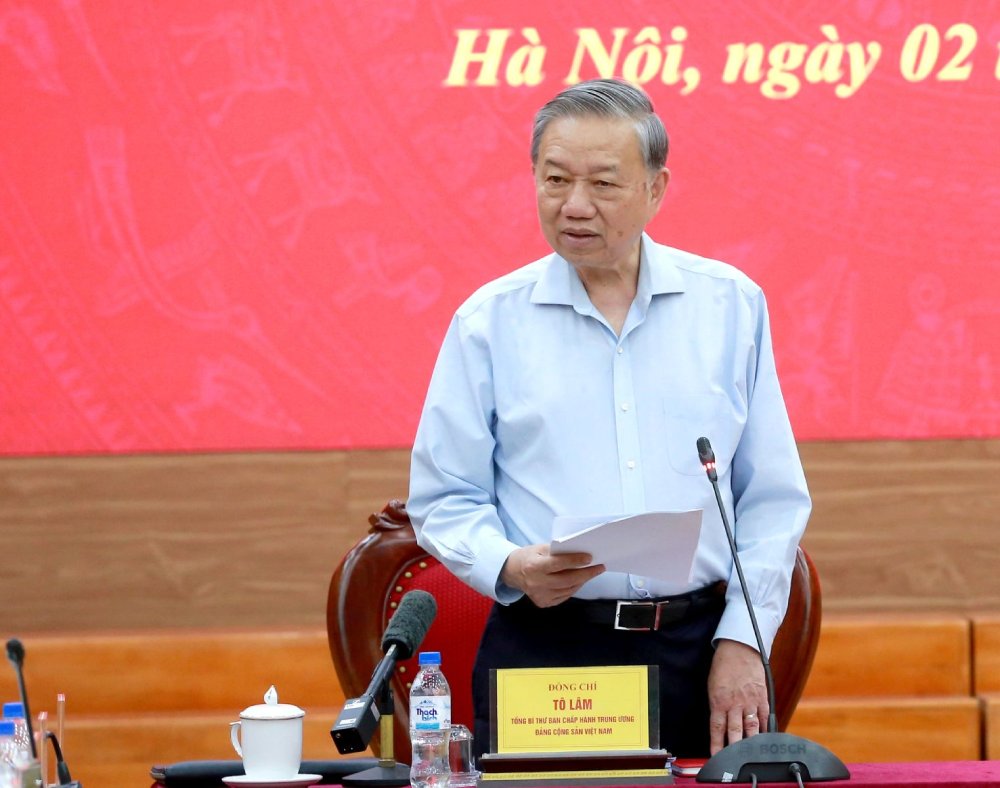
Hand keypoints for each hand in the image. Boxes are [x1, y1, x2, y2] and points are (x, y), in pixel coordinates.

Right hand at [500, 544, 604, 606]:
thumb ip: (557, 551)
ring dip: (582, 580)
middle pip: (567, 580)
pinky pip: (564, 595)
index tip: (589, 558)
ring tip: (592, 572)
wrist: (513, 572)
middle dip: (586, 573)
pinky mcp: (543, 603)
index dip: (574, 561)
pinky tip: (580, 580)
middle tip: (599, 567)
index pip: (558, 564)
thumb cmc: (529, 557)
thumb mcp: (539, 548)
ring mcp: (540, 595)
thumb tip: (579, 553)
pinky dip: (574, 587)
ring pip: (568, 589)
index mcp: (533, 567)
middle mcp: (536, 583)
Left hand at [707, 639, 768, 753]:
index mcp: (719, 700)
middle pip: (735, 732)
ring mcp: (750, 702)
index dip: (716, 745)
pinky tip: (764, 740)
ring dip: (750, 743)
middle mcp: (735, 703)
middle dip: (734, 749)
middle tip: (733, 762)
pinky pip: (765, 718)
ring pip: (751, 728)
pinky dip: (765, 730)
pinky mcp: (763, 698)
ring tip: (749, 755)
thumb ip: (717, 706)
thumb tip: (719, 725)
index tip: (715, 757)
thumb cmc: (723, 666)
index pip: (716, 728)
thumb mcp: (712, 686)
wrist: (739, 648)